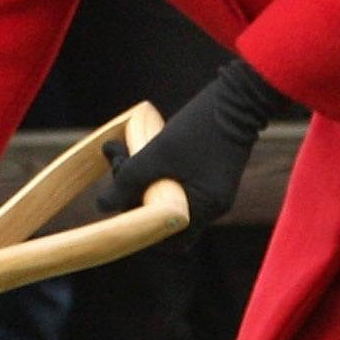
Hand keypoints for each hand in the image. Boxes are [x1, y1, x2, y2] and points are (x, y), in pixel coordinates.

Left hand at [97, 58, 285, 229]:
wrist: (238, 99)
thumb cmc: (198, 129)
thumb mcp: (156, 155)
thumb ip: (127, 180)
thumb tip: (101, 206)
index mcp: (204, 209)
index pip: (170, 241)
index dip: (142, 230)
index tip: (122, 204)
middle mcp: (213, 207)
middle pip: (165, 217)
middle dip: (135, 195)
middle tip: (118, 163)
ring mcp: (214, 191)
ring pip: (169, 197)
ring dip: (143, 180)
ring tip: (125, 151)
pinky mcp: (212, 174)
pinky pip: (180, 183)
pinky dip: (159, 172)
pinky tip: (145, 149)